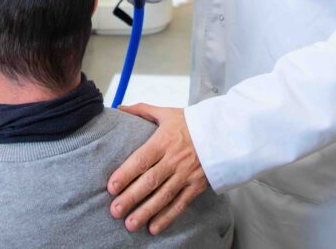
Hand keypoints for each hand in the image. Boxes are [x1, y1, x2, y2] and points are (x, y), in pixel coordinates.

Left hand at [108, 104, 207, 234]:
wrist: (223, 131)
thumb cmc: (192, 122)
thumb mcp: (166, 112)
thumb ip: (142, 110)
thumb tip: (120, 108)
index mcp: (164, 141)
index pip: (142, 159)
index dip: (126, 173)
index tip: (111, 186)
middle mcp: (174, 159)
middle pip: (150, 181)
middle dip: (131, 197)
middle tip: (115, 211)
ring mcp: (186, 174)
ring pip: (164, 196)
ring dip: (146, 211)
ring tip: (130, 224)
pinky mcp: (197, 186)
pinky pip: (181, 204)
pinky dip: (167, 217)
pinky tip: (154, 227)